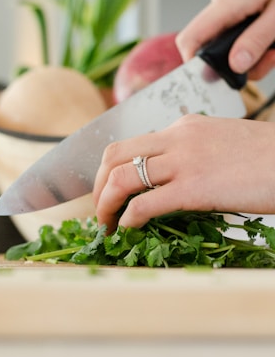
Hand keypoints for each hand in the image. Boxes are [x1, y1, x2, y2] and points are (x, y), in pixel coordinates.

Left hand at [93, 115, 274, 231]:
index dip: (110, 170)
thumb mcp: (219, 142)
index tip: (108, 190)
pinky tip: (127, 229)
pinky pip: (145, 204)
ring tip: (104, 224)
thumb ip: (188, 152)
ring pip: (122, 178)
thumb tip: (165, 175)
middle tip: (98, 208)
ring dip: (105, 204)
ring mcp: (185, 161)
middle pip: (114, 155)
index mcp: (182, 126)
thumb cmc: (264, 157)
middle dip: (97, 185)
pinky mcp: (195, 188)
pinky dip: (128, 219)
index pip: (130, 144)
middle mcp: (177, 138)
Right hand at [176, 0, 274, 78]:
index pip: (190, 40)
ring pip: (230, 41)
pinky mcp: (243, 3)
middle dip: (240, 62)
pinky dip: (257, 38)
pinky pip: (241, 29)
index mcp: (227, 3)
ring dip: (254, 52)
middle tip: (268, 60)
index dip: (194, 64)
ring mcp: (231, 3)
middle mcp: (223, 3)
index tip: (213, 79)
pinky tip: (272, 36)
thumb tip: (236, 65)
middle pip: (213, 46)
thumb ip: (258, 39)